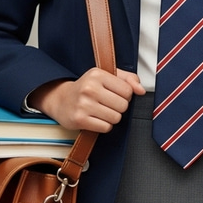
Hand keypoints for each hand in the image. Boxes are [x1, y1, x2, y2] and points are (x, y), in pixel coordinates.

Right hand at [27, 68, 144, 132]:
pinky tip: (95, 119)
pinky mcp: (79, 119)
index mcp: (97, 74)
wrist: (60, 100)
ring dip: (111, 117)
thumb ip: (128, 79)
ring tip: (101, 111)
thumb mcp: (106, 76)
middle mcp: (89, 88)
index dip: (125, 95)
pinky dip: (104, 126)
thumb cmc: (87, 88)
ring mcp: (83, 104)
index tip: (115, 94)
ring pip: (116, 118)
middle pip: (123, 105)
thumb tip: (141, 90)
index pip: (127, 90)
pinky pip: (106, 128)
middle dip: (119, 107)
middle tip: (107, 104)